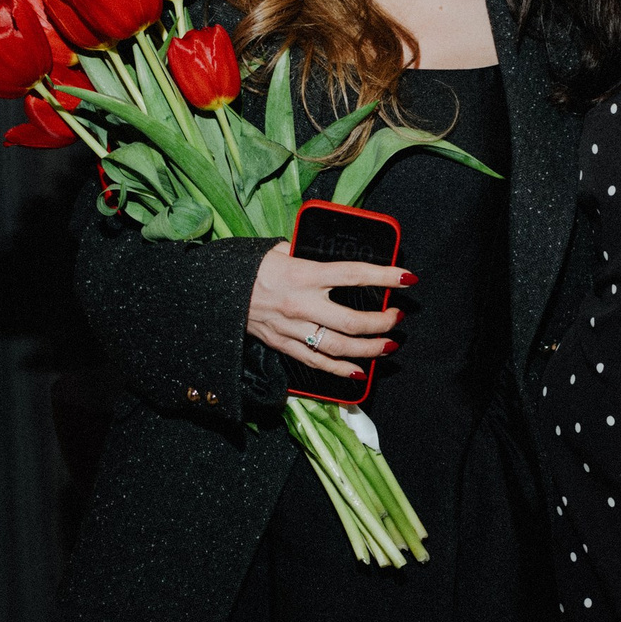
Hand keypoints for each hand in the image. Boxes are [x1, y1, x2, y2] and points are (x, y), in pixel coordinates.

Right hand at [247, 242, 412, 378]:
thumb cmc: (249, 266)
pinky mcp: (283, 345)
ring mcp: (292, 329)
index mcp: (304, 275)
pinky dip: (341, 371)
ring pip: (339, 348)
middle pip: (352, 322)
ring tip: (387, 345)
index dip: (384, 277)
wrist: (214, 290)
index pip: (354, 275)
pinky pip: (317, 363)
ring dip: (369, 349)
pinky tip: (360, 372)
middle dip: (382, 322)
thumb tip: (331, 251)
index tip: (407, 278)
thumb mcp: (279, 249)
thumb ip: (308, 252)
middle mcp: (301, 304)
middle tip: (396, 318)